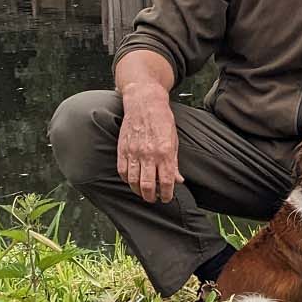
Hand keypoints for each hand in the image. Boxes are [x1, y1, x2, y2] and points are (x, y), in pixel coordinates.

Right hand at [116, 86, 181, 202]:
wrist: (144, 103)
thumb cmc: (162, 120)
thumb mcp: (174, 140)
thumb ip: (174, 162)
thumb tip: (178, 180)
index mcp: (164, 152)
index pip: (166, 181)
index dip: (167, 194)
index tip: (167, 198)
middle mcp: (148, 154)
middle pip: (147, 186)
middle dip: (151, 197)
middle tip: (154, 198)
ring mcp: (133, 152)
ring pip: (133, 181)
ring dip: (138, 191)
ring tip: (143, 192)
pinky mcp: (122, 149)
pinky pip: (122, 171)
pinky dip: (127, 180)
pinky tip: (132, 180)